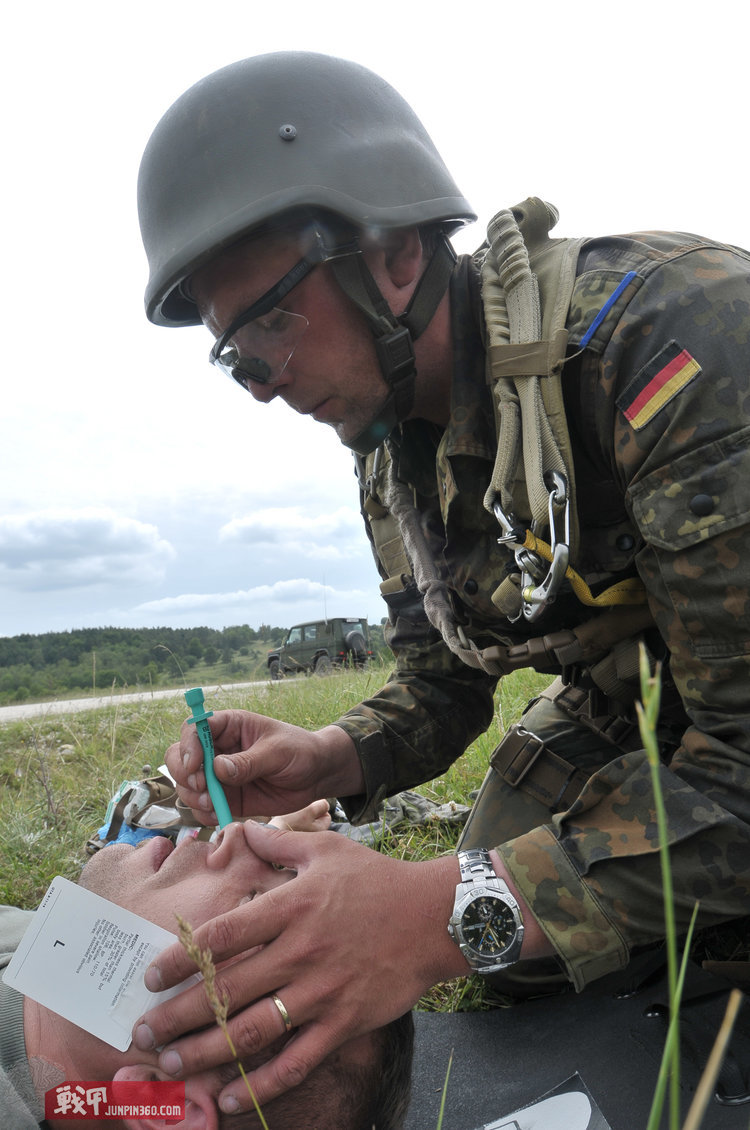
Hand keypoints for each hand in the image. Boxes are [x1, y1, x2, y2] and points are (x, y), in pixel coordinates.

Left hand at [132, 822, 466, 1112]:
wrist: (433, 916)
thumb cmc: (376, 878)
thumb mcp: (326, 848)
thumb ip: (276, 841)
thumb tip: (237, 827)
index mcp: (290, 906)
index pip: (222, 935)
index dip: (180, 958)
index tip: (150, 977)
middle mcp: (300, 950)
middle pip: (226, 989)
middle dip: (177, 1015)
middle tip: (142, 1033)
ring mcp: (322, 990)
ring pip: (252, 1029)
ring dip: (205, 1052)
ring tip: (171, 1066)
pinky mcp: (344, 1021)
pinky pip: (296, 1059)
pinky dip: (260, 1083)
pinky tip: (229, 1096)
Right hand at [164, 710, 362, 824]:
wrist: (316, 775)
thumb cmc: (300, 752)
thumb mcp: (277, 752)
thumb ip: (249, 761)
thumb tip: (217, 768)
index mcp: (229, 727)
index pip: (194, 729)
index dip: (188, 746)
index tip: (195, 765)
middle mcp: (218, 749)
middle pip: (180, 757)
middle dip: (184, 774)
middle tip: (203, 788)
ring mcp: (219, 775)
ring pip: (187, 784)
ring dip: (192, 796)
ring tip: (213, 804)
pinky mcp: (226, 798)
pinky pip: (203, 808)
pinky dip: (204, 814)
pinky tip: (219, 815)